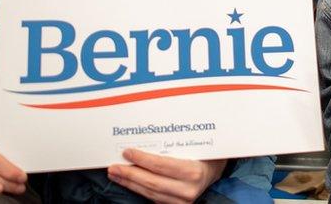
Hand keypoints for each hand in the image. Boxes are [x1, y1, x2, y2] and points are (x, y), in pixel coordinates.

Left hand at [107, 148, 226, 202]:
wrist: (216, 173)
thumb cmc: (205, 155)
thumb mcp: (196, 146)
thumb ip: (175, 143)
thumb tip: (148, 133)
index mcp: (193, 171)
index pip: (160, 165)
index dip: (141, 159)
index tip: (127, 152)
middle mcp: (188, 189)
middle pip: (151, 182)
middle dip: (129, 174)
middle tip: (114, 167)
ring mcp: (182, 201)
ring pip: (150, 192)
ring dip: (130, 183)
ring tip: (117, 175)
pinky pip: (154, 198)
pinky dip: (140, 190)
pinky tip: (131, 182)